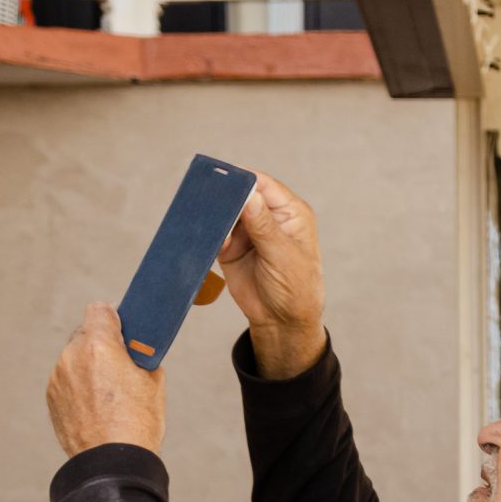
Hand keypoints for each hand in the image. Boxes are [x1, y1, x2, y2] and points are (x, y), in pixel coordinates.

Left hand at [47, 302, 166, 456]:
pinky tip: (94, 407)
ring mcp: (58, 378)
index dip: (113, 319)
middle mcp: (72, 356)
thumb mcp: (153, 380)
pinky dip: (78, 387)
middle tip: (118, 366)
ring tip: (107, 394)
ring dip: (87, 367)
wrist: (113, 462)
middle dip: (100, 345)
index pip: (100, 310)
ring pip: (74, 359)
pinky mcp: (52, 398)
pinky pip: (66, 381)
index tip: (121, 331)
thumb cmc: (137, 423)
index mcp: (99, 345)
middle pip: (85, 335)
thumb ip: (138, 354)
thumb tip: (132, 349)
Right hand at [217, 173, 324, 379]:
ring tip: (204, 219)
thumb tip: (248, 193)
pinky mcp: (231, 249)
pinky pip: (216, 235)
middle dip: (225, 196)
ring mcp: (248, 232)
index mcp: (289, 212)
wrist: (281, 322)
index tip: (223, 179)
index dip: (243, 180)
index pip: (263, 185)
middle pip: (241, 196)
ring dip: (215, 216)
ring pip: (226, 214)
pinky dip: (209, 235)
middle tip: (206, 196)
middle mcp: (268, 217)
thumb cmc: (295, 288)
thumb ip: (263, 225)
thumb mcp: (282, 255)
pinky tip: (207, 239)